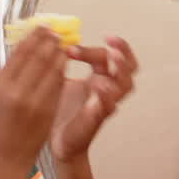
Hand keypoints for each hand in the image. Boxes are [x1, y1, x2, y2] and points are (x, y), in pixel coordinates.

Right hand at [0, 28, 67, 165]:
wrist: (6, 157)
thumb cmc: (0, 127)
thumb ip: (9, 76)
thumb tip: (24, 50)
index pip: (19, 52)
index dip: (34, 37)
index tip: (42, 27)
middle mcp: (14, 90)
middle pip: (36, 56)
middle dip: (49, 40)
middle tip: (57, 31)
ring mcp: (32, 99)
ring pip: (50, 67)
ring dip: (59, 52)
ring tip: (63, 42)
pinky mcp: (47, 109)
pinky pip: (57, 83)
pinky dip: (62, 69)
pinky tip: (65, 61)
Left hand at [49, 36, 137, 161]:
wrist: (55, 140)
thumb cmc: (60, 110)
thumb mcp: (59, 80)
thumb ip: (60, 62)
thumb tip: (49, 38)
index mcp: (100, 77)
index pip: (107, 55)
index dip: (92, 48)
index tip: (70, 44)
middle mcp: (108, 88)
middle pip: (128, 65)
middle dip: (123, 50)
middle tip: (110, 40)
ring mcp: (106, 103)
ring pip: (127, 84)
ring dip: (122, 69)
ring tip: (112, 57)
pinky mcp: (98, 118)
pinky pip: (110, 105)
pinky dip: (107, 95)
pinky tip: (99, 85)